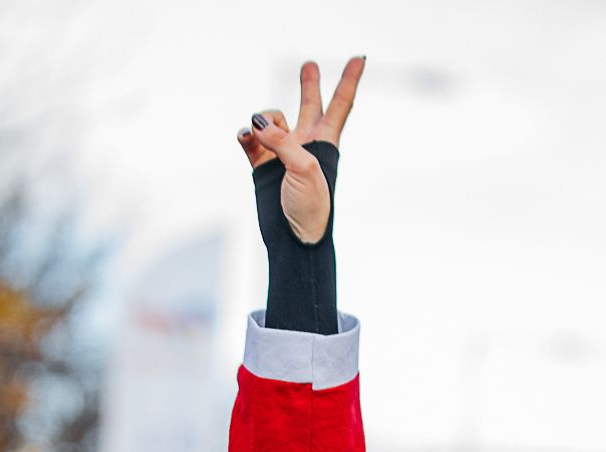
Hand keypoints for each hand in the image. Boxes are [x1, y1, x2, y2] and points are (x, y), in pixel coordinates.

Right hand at [236, 57, 365, 242]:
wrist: (293, 239)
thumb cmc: (311, 207)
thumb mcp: (304, 168)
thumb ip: (282, 141)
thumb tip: (255, 125)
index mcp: (325, 143)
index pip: (340, 104)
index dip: (349, 80)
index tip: (359, 58)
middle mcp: (304, 144)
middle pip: (309, 104)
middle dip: (309, 85)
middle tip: (309, 65)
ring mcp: (281, 154)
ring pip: (271, 120)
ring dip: (264, 119)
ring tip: (260, 133)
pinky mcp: (261, 165)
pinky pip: (250, 139)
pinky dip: (246, 134)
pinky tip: (245, 136)